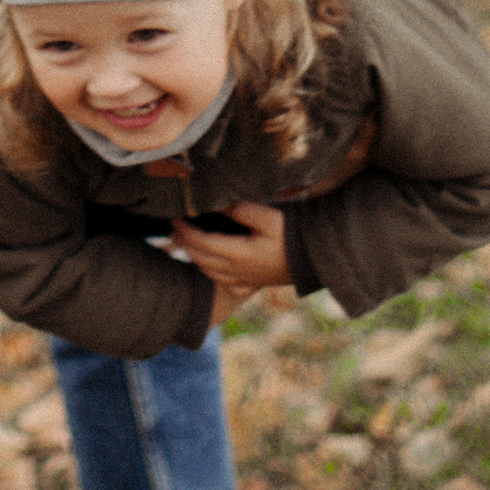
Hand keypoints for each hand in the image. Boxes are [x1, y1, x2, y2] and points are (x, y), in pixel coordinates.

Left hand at [166, 202, 290, 320]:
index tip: (175, 219)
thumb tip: (219, 205)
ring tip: (185, 245)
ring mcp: (246, 279)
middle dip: (186, 244)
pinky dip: (212, 274)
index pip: (204, 243)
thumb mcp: (268, 217)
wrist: (316, 258)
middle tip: (173, 230)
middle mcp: (238, 271)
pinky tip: (211, 269)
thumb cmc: (292, 236)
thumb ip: (241, 211)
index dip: (187, 232)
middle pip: (203, 259)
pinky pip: (225, 283)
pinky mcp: (255, 283)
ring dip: (195, 258)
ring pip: (212, 273)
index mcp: (239, 254)